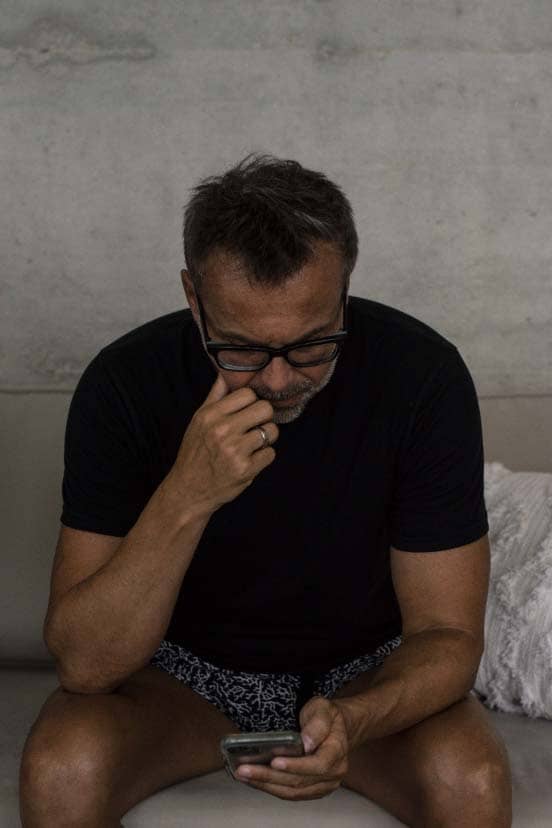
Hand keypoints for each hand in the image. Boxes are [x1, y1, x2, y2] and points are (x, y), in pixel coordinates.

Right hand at [165, 373, 279, 517]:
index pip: (248, 394)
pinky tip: (250, 460)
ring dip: (266, 438)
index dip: (251, 402)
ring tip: (251, 445)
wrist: (189, 490)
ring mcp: (235, 450)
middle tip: (254, 427)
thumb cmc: (195, 453)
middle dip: (263, 418)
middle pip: (264, 409)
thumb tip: (225, 374)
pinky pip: (271, 454)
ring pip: (271, 431)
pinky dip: (264, 457)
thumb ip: (215, 396)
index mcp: (211, 415)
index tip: (246, 412)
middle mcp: (222, 430)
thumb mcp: (198, 421)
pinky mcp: (245, 469)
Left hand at [235, 696, 349, 800]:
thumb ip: (317, 724)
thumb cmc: (327, 716)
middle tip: (245, 769)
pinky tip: (254, 780)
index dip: (296, 766)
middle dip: (269, 776)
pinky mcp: (312, 790)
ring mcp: (324, 785)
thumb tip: (307, 743)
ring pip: (292, 791)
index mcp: (337, 751)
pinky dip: (271, 788)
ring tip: (243, 775)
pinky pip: (290, 794)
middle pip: (299, 781)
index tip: (274, 761)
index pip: (318, 764)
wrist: (337, 728)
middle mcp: (333, 773)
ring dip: (266, 785)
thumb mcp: (323, 708)